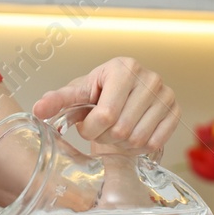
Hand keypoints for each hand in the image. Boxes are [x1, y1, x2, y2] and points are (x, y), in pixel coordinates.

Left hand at [32, 56, 179, 154]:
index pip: (106, 114)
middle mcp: (149, 77)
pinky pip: (156, 142)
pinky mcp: (176, 111)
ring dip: (122, 144)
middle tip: (102, 130)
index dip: (91, 129)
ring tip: (115, 132)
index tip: (87, 126)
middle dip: (105, 137)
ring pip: (138, 138)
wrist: (123, 99)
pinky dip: (139, 147)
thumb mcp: (77, 96)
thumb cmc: (98, 96)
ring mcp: (166, 94)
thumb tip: (38, 110)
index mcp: (123, 67)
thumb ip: (57, 101)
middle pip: (122, 129)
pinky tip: (131, 136)